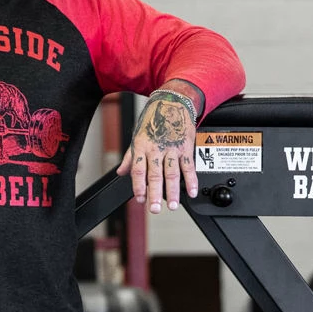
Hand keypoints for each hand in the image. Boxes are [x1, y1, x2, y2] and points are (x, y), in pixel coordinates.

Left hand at [117, 89, 199, 212]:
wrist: (173, 102)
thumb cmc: (154, 118)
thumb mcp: (137, 135)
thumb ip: (130, 157)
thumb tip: (121, 172)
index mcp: (142, 146)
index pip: (138, 169)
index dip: (138, 186)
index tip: (140, 199)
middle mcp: (156, 148)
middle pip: (155, 174)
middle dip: (155, 194)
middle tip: (155, 209)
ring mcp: (172, 148)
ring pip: (172, 173)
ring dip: (173, 191)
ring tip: (173, 205)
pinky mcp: (186, 147)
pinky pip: (189, 166)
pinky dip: (191, 180)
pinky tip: (191, 192)